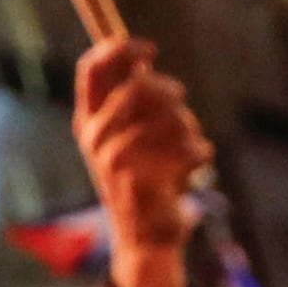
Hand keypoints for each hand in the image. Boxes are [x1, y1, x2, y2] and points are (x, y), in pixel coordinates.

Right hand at [74, 37, 206, 286]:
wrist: (145, 238)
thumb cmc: (141, 178)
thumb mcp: (125, 136)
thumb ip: (129, 99)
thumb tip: (142, 60)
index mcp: (87, 123)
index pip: (92, 70)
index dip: (120, 49)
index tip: (148, 48)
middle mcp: (96, 139)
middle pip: (141, 86)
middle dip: (170, 92)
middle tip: (180, 106)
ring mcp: (117, 161)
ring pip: (172, 116)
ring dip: (188, 128)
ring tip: (184, 148)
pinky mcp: (146, 181)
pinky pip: (191, 147)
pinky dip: (200, 154)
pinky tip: (192, 168)